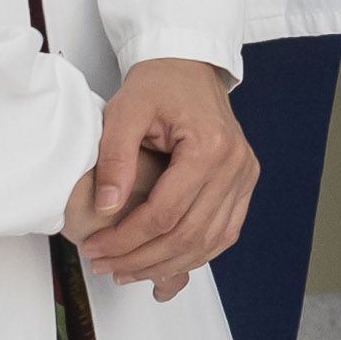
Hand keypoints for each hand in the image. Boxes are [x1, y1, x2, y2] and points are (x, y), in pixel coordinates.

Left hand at [64, 56, 255, 299]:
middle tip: (106, 266)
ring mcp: (244, 176)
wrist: (188, 68)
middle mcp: (235, 165)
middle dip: (143, 259)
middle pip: (189, 234)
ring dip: (168, 264)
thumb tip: (106, 208)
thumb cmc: (159, 85)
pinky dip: (196, 254)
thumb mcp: (124, 112)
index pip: (165, 213)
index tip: (96, 248)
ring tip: (129, 271)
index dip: (127, 239)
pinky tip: (165, 262)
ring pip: (210, 242)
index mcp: (209, 146)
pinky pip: (224, 233)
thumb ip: (114, 159)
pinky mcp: (243, 183)